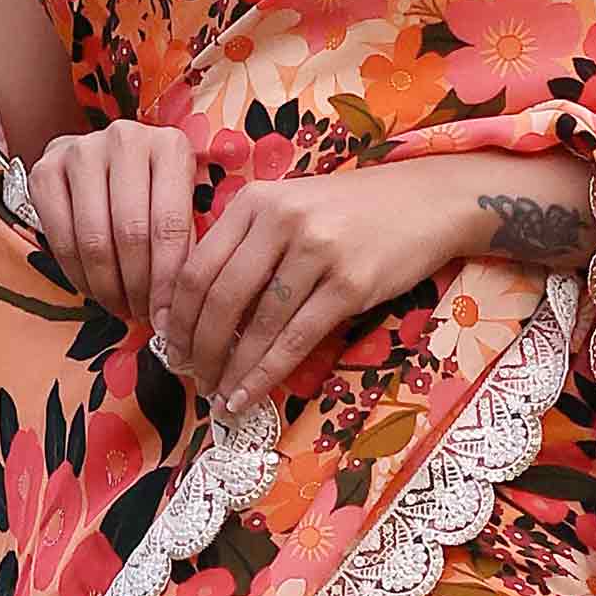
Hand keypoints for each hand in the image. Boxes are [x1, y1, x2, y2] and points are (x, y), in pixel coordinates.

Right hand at [26, 117, 195, 332]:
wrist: (101, 160)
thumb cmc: (151, 193)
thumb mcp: (180, 205)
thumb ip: (187, 245)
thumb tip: (180, 313)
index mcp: (169, 146)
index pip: (170, 225)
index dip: (168, 282)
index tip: (169, 321)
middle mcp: (125, 139)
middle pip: (131, 234)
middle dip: (138, 289)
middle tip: (144, 317)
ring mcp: (80, 151)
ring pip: (94, 240)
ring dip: (108, 287)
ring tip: (122, 307)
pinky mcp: (45, 170)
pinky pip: (60, 239)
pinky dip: (79, 276)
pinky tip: (95, 290)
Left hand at [164, 161, 490, 413]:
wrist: (427, 202)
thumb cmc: (352, 212)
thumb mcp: (291, 208)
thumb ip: (247, 244)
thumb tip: (199, 310)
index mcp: (256, 201)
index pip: (197, 266)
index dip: (176, 315)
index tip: (168, 345)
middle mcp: (281, 220)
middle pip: (218, 298)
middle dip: (197, 348)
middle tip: (190, 376)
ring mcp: (317, 251)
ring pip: (256, 325)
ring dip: (230, 369)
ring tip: (218, 395)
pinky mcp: (350, 284)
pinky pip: (294, 340)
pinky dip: (265, 374)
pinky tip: (248, 394)